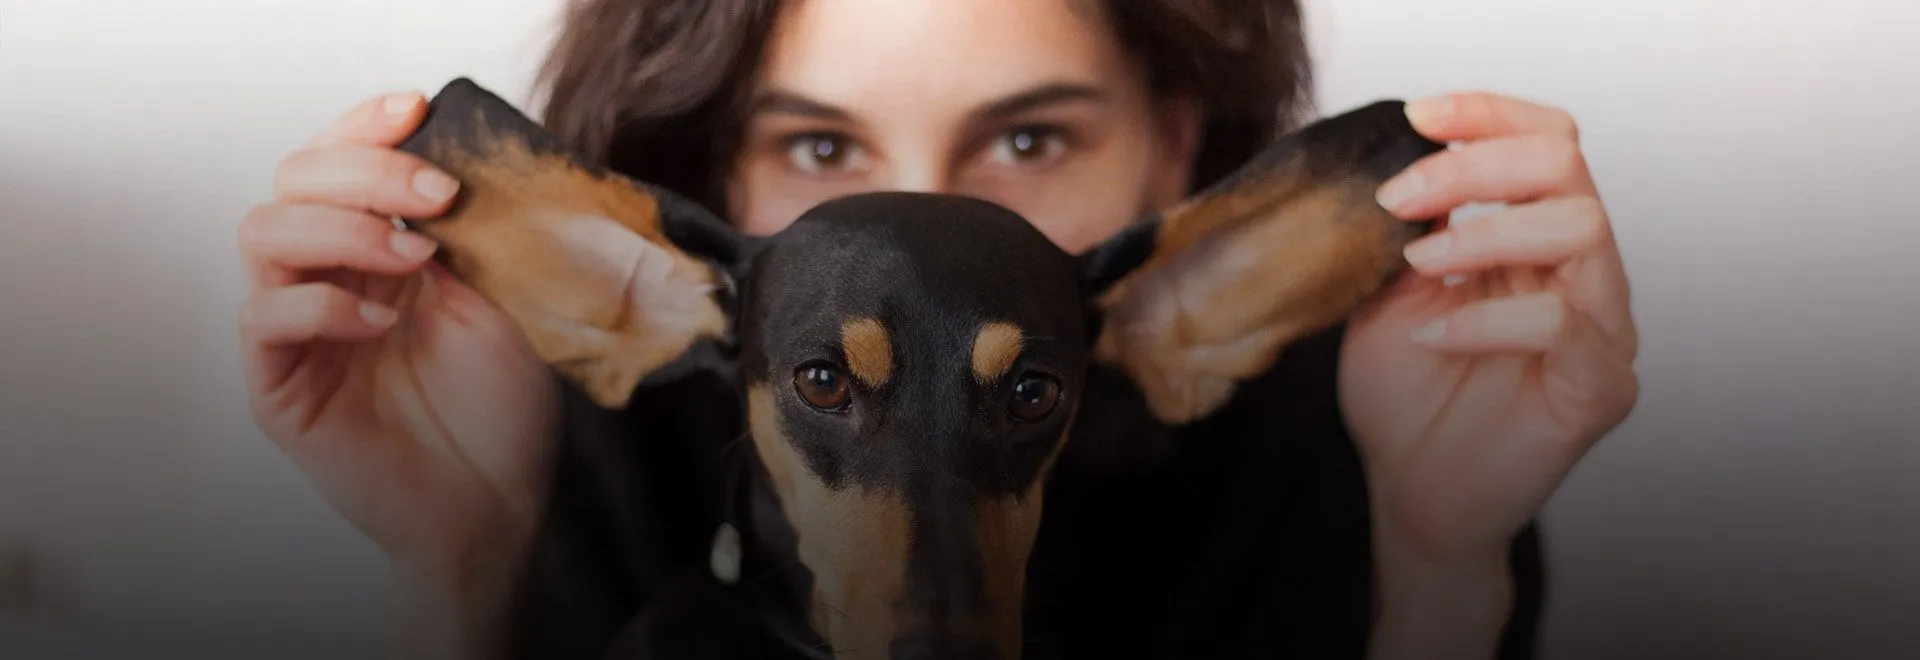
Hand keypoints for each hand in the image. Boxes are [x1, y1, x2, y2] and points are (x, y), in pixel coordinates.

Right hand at [237, 91, 559, 589]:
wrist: (497, 506)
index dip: (364, 127)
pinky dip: (323, 303)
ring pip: (262, 233)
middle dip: (364, 170)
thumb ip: (461, 235)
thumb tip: (446, 163)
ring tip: (415, 259)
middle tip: (437, 195)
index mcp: (375, 251)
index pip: (337, 162)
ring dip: (342, 228)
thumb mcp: (500, 299)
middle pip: (292, 181)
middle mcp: (326, 280)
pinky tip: (383, 322)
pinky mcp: (280, 388)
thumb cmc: (500, 409)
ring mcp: (297, 332)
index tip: (416, 112)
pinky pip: (265, 318)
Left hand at [1340, 91, 1639, 572]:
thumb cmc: (1405, 396)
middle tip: (1399, 196)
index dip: (1489, 114)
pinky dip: (1488, 317)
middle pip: (1567, 166)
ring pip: (1583, 228)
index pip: (1546, 143)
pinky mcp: (1601, 387)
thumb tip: (1412, 152)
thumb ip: (1411, 227)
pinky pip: (1563, 324)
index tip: (1418, 115)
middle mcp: (1581, 273)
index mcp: (1536, 239)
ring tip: (1419, 263)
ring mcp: (1601, 328)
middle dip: (1476, 165)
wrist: (1411, 493)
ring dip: (1486, 233)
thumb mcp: (1388, 291)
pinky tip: (1436, 335)